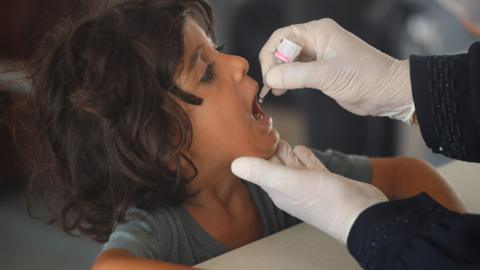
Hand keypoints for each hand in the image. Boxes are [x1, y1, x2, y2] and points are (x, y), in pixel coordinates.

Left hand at [232, 143, 387, 243]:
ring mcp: (309, 185)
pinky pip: (310, 167)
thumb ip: (262, 172)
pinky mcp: (326, 181)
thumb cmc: (324, 200)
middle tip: (261, 131)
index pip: (260, 169)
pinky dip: (304, 157)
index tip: (246, 136)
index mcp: (278, 190)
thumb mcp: (288, 182)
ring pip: (292, 165)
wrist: (360, 212)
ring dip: (285, 152)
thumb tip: (234, 165)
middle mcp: (291, 188)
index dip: (254, 153)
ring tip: (277, 137)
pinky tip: (301, 149)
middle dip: (268, 150)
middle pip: (275, 165)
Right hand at [259, 18, 414, 121]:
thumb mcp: (328, 75)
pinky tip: (283, 90)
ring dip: (278, 74)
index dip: (272, 55)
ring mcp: (318, 56)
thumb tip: (270, 77)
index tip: (270, 76)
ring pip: (287, 61)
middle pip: (282, 48)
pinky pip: (295, 72)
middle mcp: (316, 40)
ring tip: (276, 90)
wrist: (388, 92)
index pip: (282, 37)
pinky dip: (286, 80)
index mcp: (319, 32)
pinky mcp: (320, 71)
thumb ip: (297, 75)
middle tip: (272, 85)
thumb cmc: (367, 77)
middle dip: (273, 66)